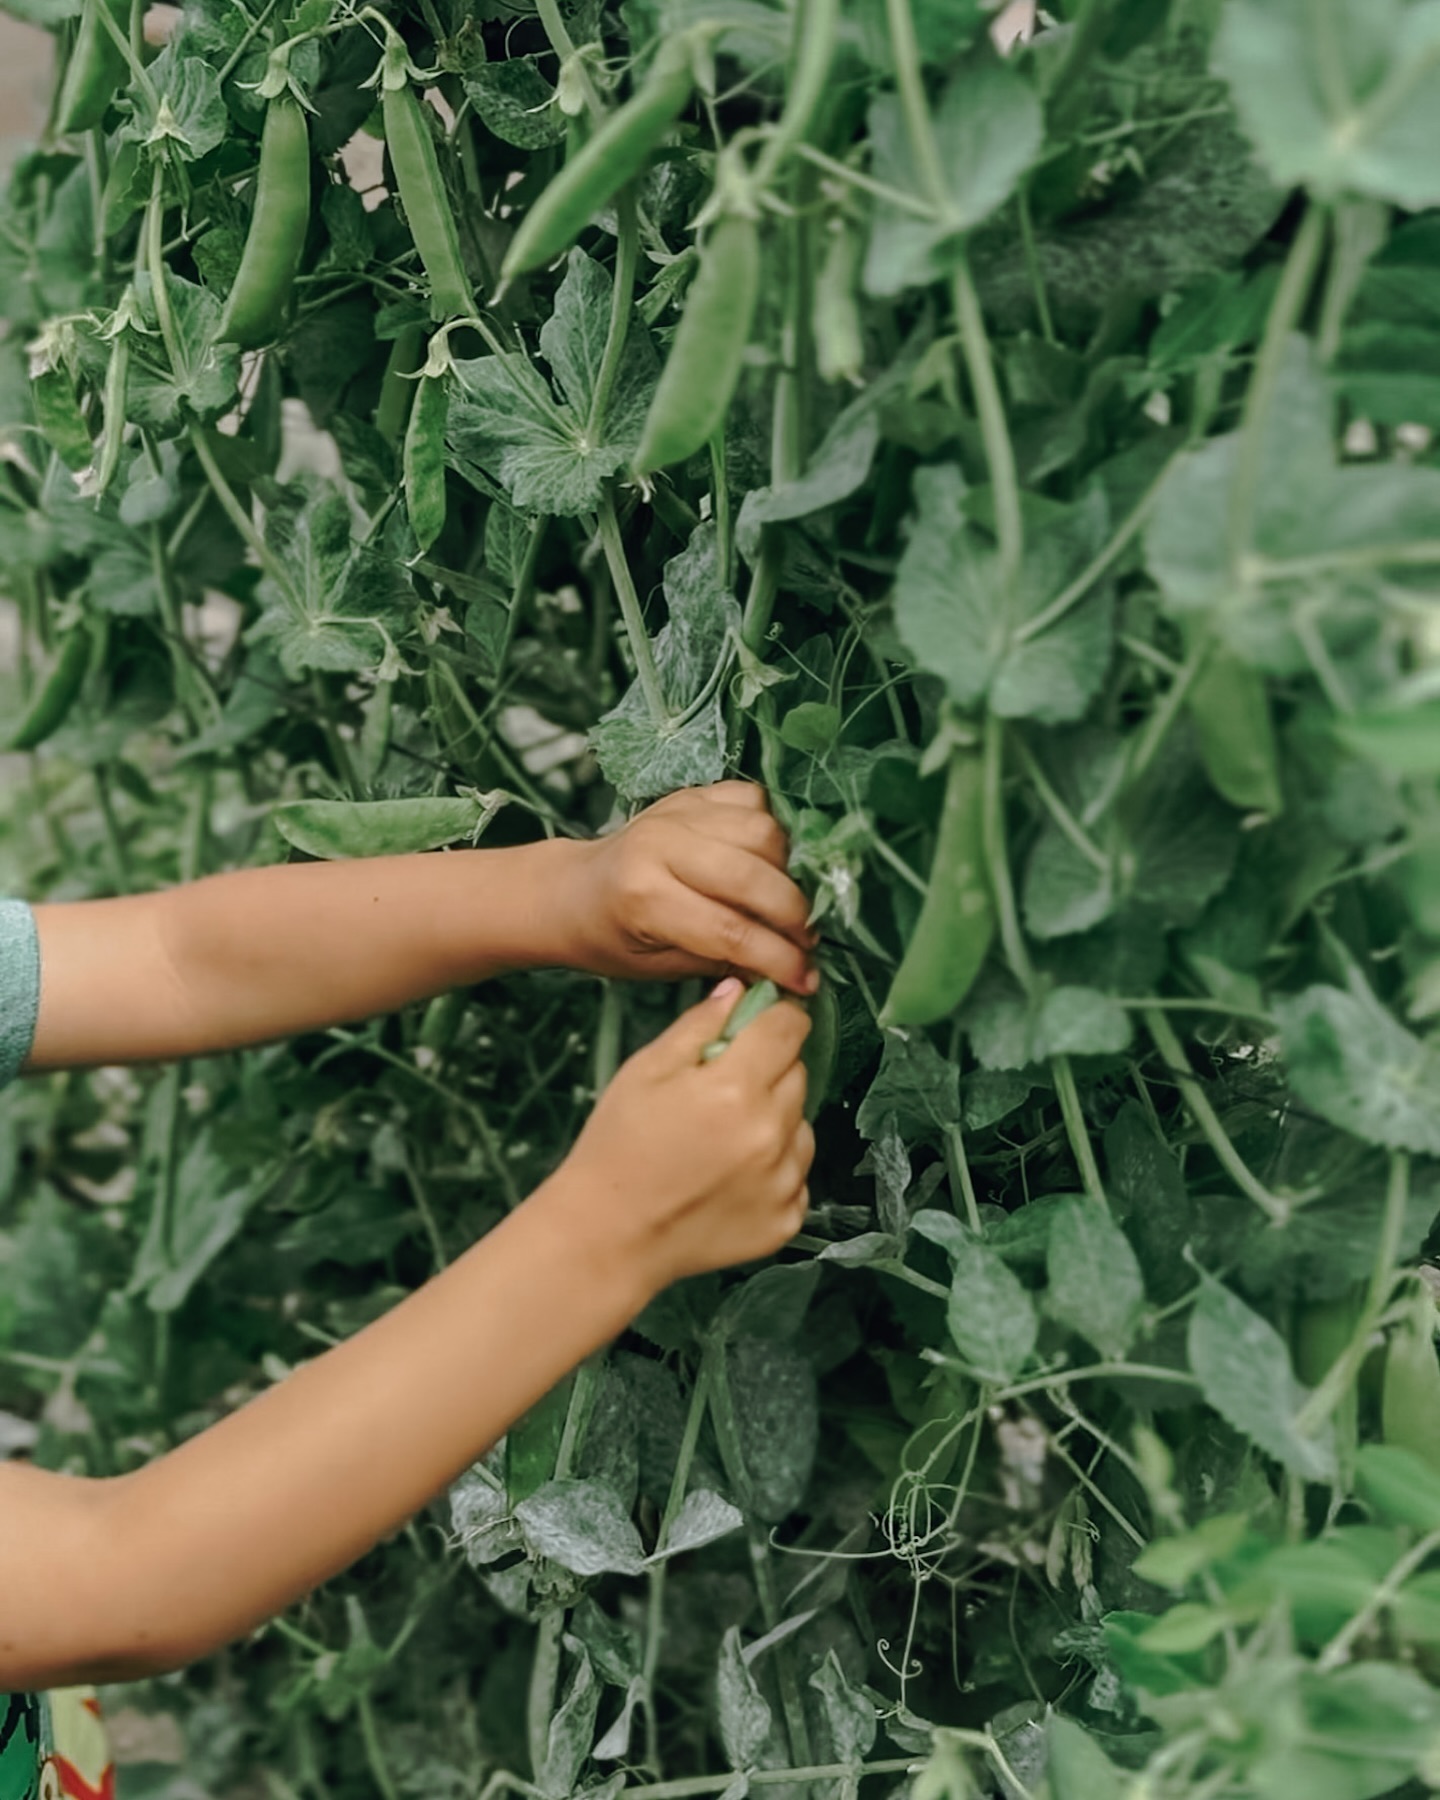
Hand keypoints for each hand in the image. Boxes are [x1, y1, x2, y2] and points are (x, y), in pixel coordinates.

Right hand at [542, 979, 814, 1293]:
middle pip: (797, 1074)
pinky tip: (731, 1176)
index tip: (761, 1025)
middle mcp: (770, 1133)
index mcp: (736, 1087)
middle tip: (722, 1091)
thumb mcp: (645, 1070)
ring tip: (724, 1139)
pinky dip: (775, 1170)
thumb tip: (740, 990)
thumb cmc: (618, 1146)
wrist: (608, 1236)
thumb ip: (699, 1026)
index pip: (789, 1028)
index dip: (776, 1018)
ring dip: (776, 1121)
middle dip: (768, 1071)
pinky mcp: (786, 1219)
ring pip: (802, 1125)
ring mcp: (782, 1181)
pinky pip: (797, 1176)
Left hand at [564, 783, 816, 992]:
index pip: (730, 930)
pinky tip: (772, 863)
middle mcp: (662, 844)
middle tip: (808, 943)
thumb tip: (791, 973)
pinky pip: (754, 801)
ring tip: (789, 904)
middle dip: (793, 915)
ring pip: (763, 832)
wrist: (572, 889)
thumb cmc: (611, 938)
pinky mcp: (692, 794)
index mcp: (644, 896)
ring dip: (790, 872)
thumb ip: (723, 964)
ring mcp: (678, 812)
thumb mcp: (658, 967)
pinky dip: (775, 832)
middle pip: (754, 875)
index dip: (777, 958)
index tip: (806, 981)